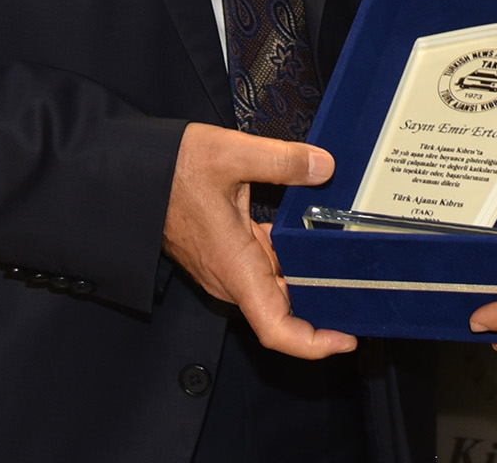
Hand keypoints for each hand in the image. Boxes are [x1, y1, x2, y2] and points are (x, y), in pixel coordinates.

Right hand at [161, 123, 355, 360]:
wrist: (129, 175)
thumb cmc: (168, 170)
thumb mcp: (229, 153)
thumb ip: (282, 161)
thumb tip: (324, 167)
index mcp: (236, 267)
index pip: (276, 328)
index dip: (314, 342)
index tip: (348, 338)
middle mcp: (233, 276)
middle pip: (285, 310)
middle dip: (326, 306)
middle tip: (368, 290)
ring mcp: (229, 267)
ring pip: (277, 287)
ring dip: (311, 280)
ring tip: (352, 263)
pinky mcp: (228, 252)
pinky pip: (266, 266)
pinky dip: (292, 259)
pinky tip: (314, 237)